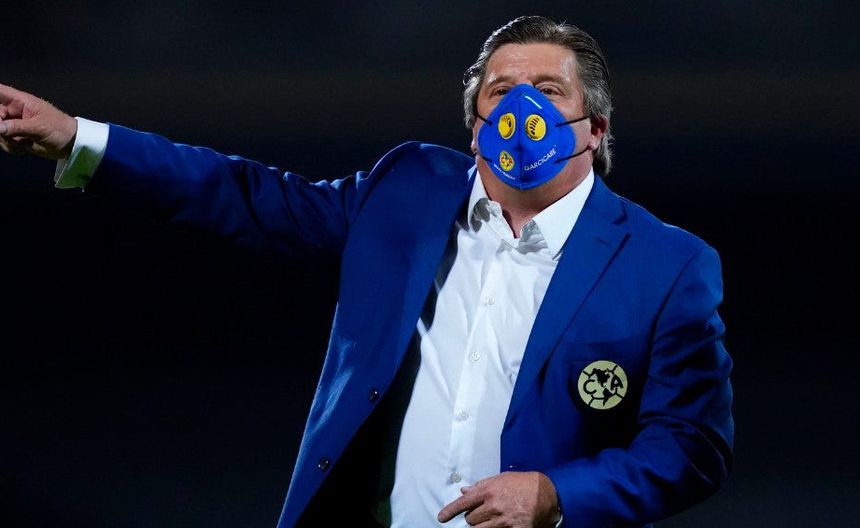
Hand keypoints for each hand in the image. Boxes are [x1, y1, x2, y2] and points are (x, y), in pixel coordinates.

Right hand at [0, 83, 77, 159]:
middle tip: (6, 133)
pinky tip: (25, 147)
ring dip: (7, 140)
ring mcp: (13, 124)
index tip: (0, 113)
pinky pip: (3, 142)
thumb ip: (16, 127)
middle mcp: (14, 111)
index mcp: (20, 101)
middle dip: (0, 126)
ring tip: (24, 142)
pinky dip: (11, 147)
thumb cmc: (59, 129)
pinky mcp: (15, 137)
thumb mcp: (39, 127)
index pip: (0, 90)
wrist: (70, 145)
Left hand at [437, 471, 560, 526]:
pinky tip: (501, 525)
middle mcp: (493, 506)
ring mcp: (503, 520)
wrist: (547, 492)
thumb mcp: (501, 479)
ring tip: (492, 519)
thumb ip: (481, 486)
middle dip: (473, 518)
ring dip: (482, 526)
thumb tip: (464, 491)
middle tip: (483, 512)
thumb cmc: (523, 483)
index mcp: (488, 491)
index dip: (449, 512)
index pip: (462, 504)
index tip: (441, 518)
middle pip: (471, 520)